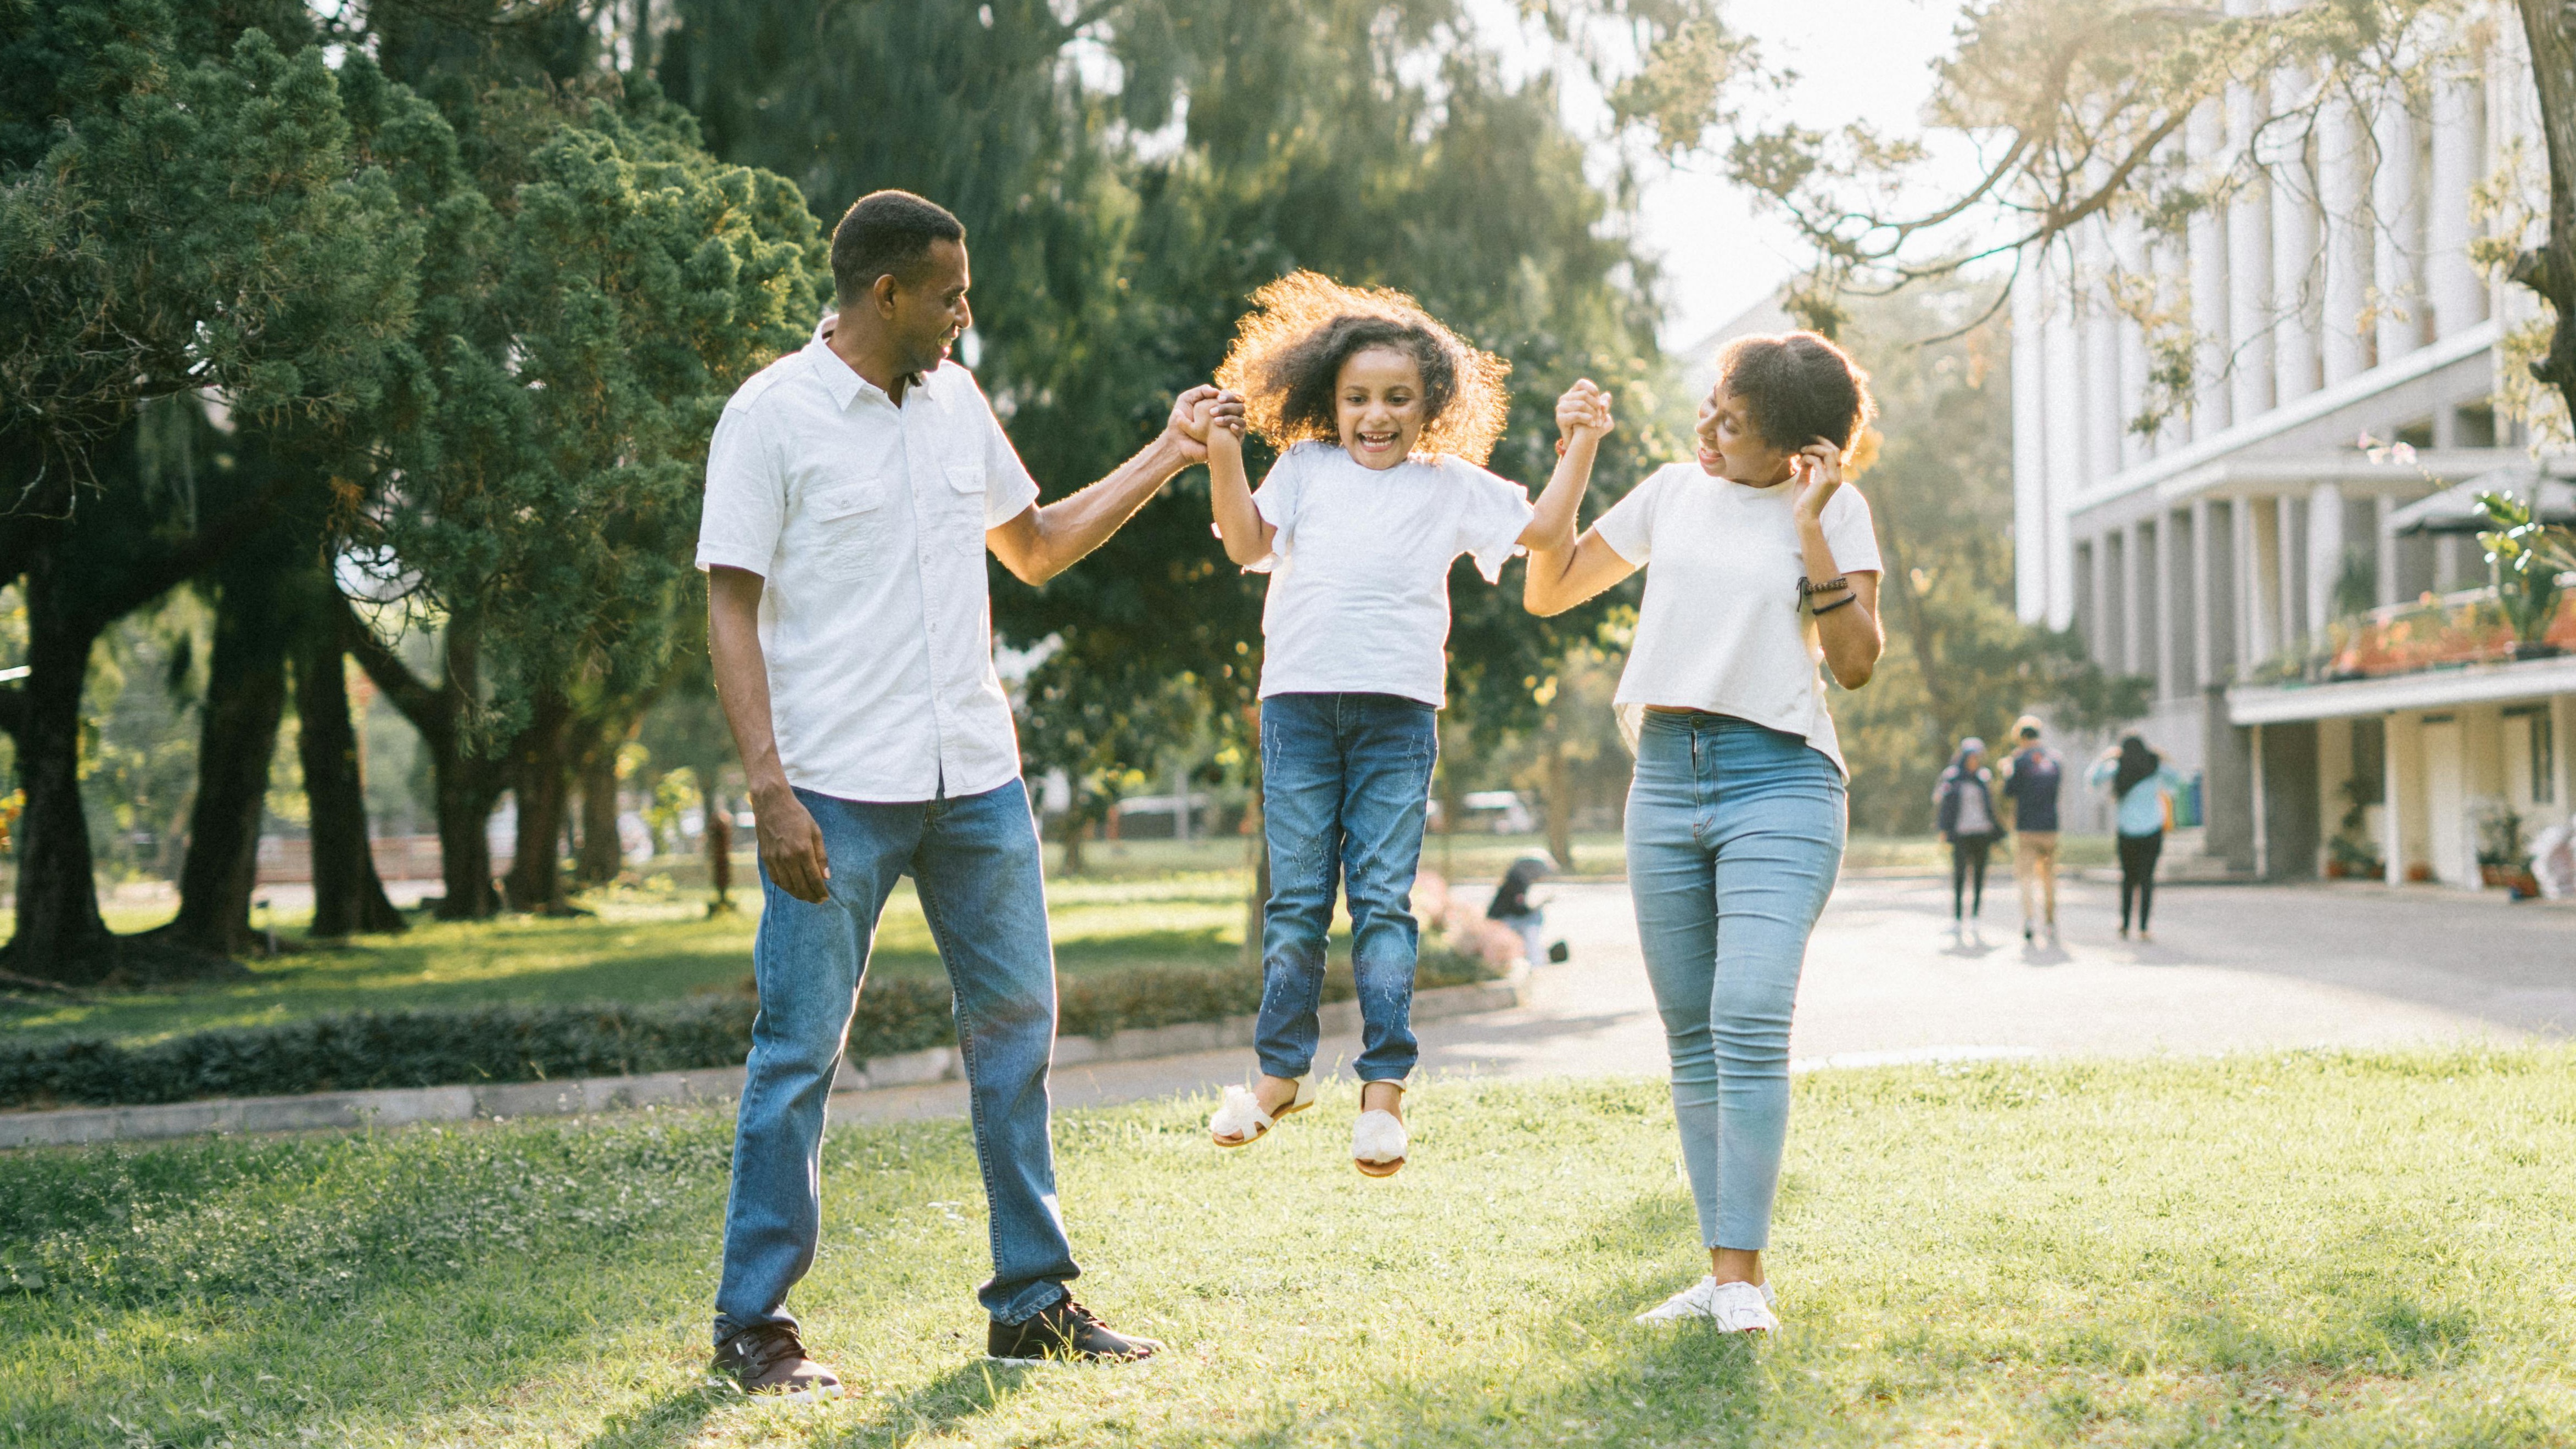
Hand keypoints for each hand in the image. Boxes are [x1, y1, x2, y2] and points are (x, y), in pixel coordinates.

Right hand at [753, 787, 830, 903]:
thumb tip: (826, 877)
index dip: (820, 891)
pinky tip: (792, 888)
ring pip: (788, 886)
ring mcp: (775, 859)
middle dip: (811, 896)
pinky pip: (776, 879)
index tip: (825, 897)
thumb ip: (821, 856)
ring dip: (798, 894)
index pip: (814, 879)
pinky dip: (785, 887)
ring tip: (807, 896)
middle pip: (801, 886)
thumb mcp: (815, 832)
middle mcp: (788, 858)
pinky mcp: (766, 858)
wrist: (772, 804)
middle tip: (818, 900)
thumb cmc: (797, 815)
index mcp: (803, 850)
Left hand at [1165, 385, 1245, 462]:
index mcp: (1216, 406)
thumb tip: (1217, 391)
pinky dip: (1238, 429)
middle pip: (1239, 406)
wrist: (1177, 445)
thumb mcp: (1186, 400)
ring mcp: (1228, 430)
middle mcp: (1225, 417)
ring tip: (1216, 421)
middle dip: (1229, 405)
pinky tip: (1230, 428)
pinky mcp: (1229, 442)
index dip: (1228, 396)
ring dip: (1231, 417)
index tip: (1218, 398)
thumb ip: (1201, 391)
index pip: (1231, 397)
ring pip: (1241, 419)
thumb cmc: (1178, 423)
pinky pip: (1240, 434)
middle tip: (1216, 409)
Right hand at [1555, 378, 1611, 442]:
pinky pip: (1576, 414)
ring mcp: (1560, 408)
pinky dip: (1587, 419)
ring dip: (1593, 413)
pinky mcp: (1560, 419)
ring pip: (1581, 404)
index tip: (1600, 402)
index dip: (1593, 390)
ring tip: (1598, 422)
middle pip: (1584, 395)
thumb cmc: (1587, 427)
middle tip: (1601, 416)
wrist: (1577, 443)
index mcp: (1572, 394)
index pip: (1581, 383)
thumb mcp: (1597, 415)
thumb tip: (1607, 395)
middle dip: (1596, 405)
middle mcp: (1564, 399)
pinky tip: (1592, 424)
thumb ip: (1602, 405)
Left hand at [1788, 441, 1844, 524]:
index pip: (1834, 454)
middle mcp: (1837, 476)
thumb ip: (1808, 468)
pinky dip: (1806, 458)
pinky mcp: (1825, 480)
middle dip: (1820, 441)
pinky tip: (1798, 462)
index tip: (1809, 443)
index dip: (1823, 445)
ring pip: (1829, 452)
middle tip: (1806, 440)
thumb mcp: (1805, 481)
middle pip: (1834, 449)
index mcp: (1834, 476)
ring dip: (1814, 447)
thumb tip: (1806, 456)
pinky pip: (1816, 461)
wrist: (1804, 516)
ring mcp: (1833, 478)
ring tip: (1802, 450)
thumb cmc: (1803, 501)